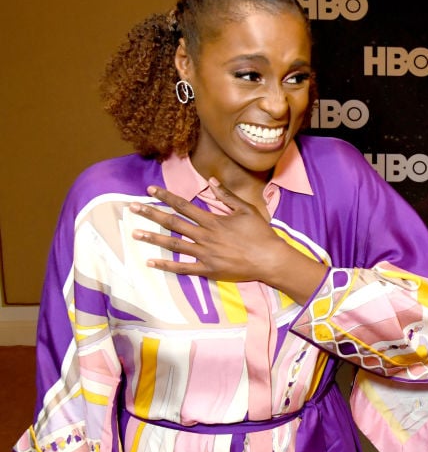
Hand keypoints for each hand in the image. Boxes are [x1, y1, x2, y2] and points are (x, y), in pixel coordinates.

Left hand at [129, 179, 325, 300]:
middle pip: (173, 223)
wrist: (269, 259)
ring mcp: (204, 254)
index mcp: (213, 220)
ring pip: (173, 244)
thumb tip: (211, 181)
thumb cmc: (260, 234)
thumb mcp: (246, 210)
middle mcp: (205, 236)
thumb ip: (227, 196)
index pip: (183, 206)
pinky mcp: (207, 270)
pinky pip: (182, 268)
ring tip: (134, 233)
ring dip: (152, 238)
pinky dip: (166, 265)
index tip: (150, 190)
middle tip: (132, 208)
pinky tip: (151, 261)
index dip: (166, 197)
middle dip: (151, 214)